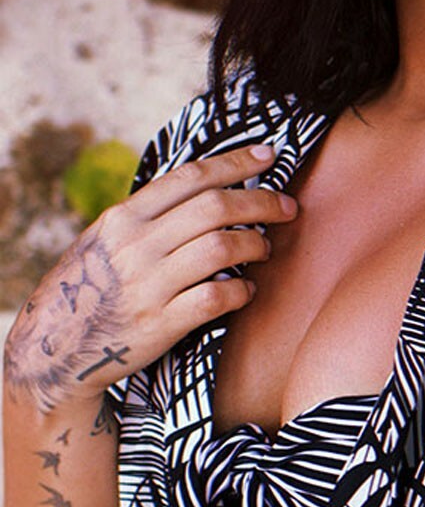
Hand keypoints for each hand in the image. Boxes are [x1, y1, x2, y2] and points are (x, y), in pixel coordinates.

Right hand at [3, 144, 295, 412]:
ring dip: (255, 244)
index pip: (191, 177)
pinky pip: (215, 299)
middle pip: (215, 208)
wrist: (54, 349)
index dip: (236, 163)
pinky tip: (247, 290)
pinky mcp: (159, 325)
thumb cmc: (92, 285)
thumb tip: (211, 186)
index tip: (269, 156)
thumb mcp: (108, 238)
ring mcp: (147, 286)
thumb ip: (152, 214)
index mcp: (125, 217)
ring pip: (220, 249)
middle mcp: (136, 246)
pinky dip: (241, 292)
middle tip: (288, 206)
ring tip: (266, 247)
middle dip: (261, 202)